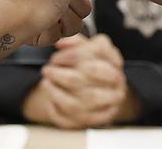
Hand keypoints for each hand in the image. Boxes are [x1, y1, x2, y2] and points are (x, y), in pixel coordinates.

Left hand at [23, 34, 139, 127]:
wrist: (103, 91)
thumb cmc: (91, 65)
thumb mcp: (86, 48)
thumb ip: (74, 41)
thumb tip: (61, 41)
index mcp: (114, 61)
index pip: (96, 56)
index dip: (72, 55)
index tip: (54, 57)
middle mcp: (116, 83)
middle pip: (88, 78)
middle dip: (62, 75)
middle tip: (46, 70)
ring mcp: (110, 104)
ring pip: (81, 102)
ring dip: (57, 93)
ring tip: (45, 84)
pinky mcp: (98, 120)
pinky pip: (75, 120)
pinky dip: (59, 112)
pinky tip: (50, 103)